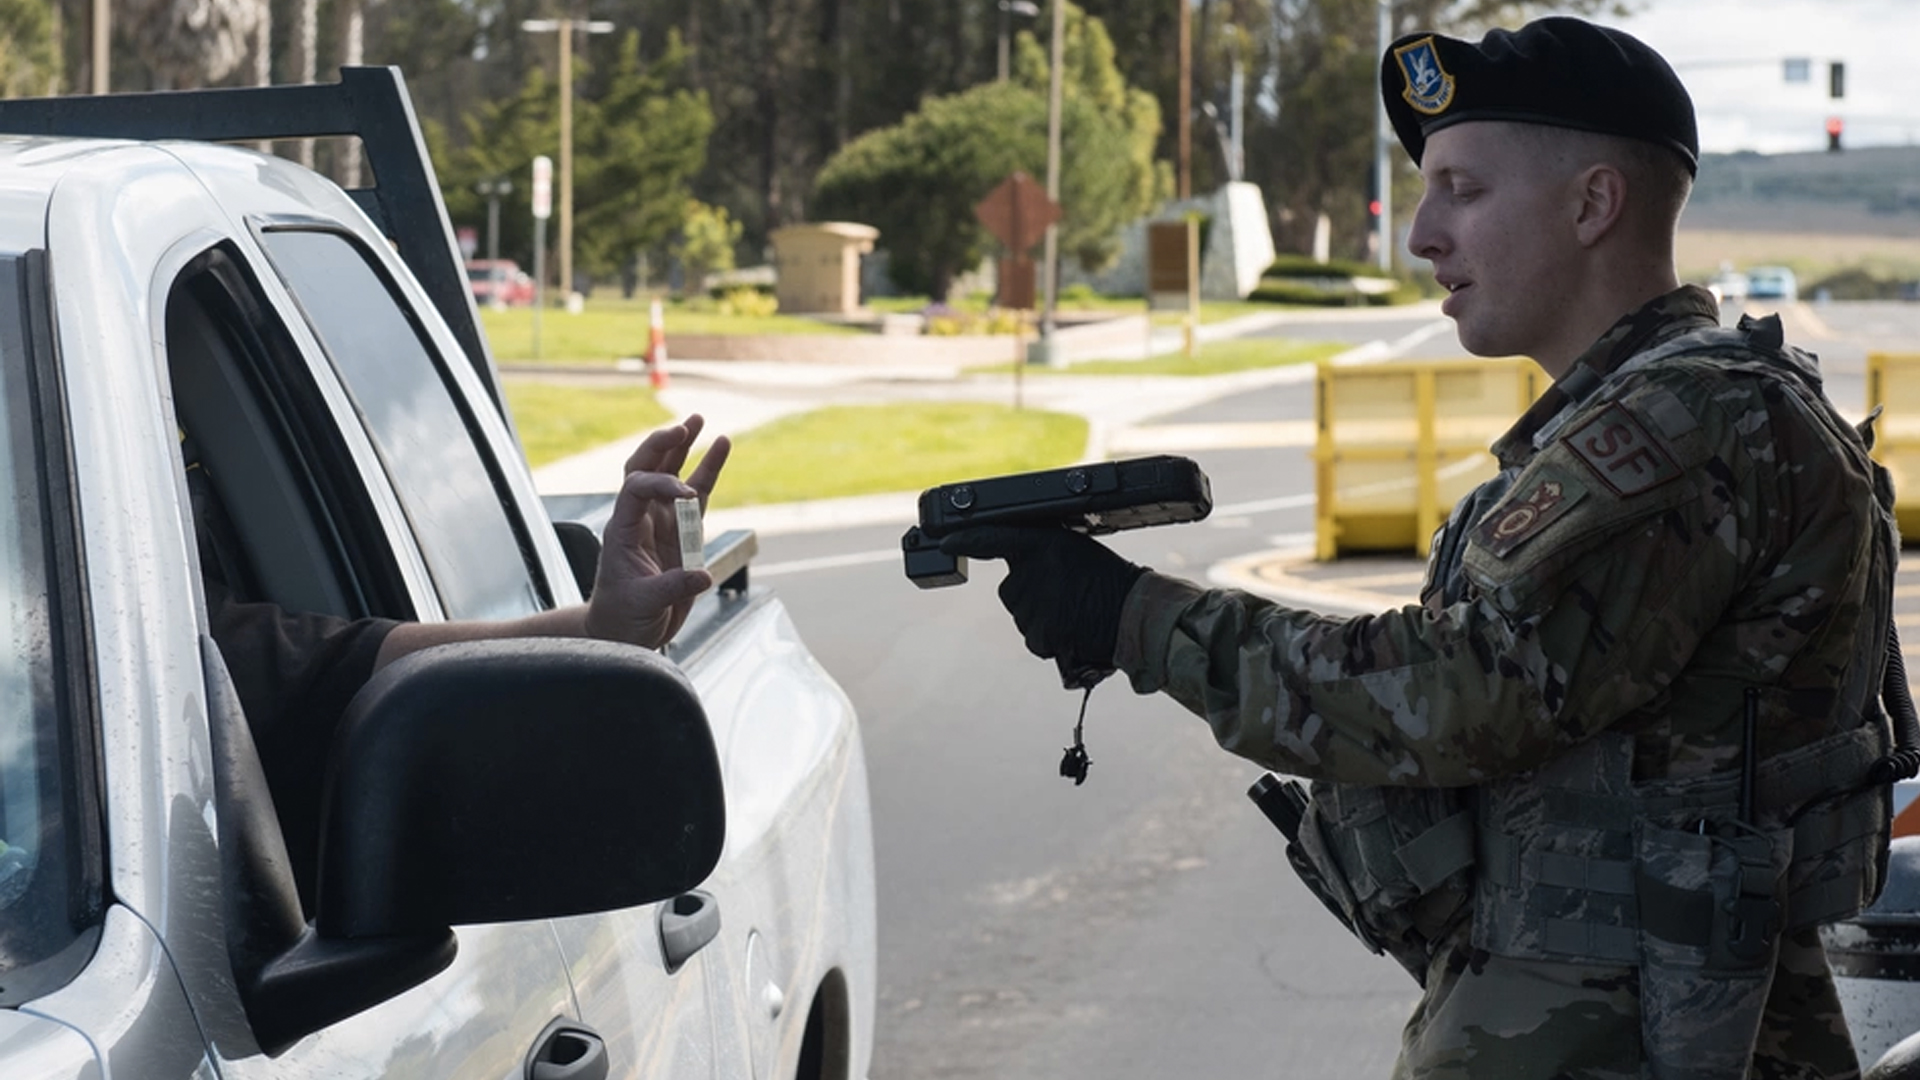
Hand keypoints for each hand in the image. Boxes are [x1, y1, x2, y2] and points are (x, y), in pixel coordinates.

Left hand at [585, 414, 731, 648]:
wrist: (626, 632)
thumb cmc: (624, 616)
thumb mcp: (643, 604)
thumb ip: (672, 587)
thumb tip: (702, 575)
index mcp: (622, 528)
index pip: (636, 487)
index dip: (661, 483)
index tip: (687, 494)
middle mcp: (640, 518)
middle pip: (646, 467)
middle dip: (664, 445)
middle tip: (686, 425)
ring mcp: (661, 522)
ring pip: (672, 475)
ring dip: (684, 447)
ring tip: (700, 420)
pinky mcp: (681, 533)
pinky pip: (697, 496)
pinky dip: (708, 472)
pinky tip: (721, 447)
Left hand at [938, 526, 1145, 687]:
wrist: (1134, 615)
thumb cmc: (1109, 579)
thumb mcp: (1073, 550)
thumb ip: (1039, 552)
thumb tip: (1014, 564)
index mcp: (1042, 544)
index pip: (992, 538)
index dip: (966, 540)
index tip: (946, 542)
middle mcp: (1030, 574)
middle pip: (1011, 588)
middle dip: (1031, 592)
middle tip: (1067, 592)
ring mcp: (1031, 609)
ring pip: (1023, 614)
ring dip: (1042, 615)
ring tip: (1076, 610)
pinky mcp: (1037, 637)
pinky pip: (1034, 637)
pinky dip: (1050, 636)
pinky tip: (1074, 628)